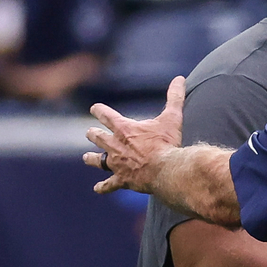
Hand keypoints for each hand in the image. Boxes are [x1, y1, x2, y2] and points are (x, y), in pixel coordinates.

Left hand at [84, 76, 184, 193]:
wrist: (165, 169)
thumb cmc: (167, 143)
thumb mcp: (172, 118)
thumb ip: (174, 98)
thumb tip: (180, 79)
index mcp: (124, 129)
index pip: (106, 115)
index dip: (99, 110)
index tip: (94, 108)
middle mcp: (115, 145)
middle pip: (97, 137)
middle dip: (93, 134)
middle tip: (90, 132)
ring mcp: (117, 164)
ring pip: (98, 160)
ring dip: (92, 158)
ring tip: (86, 157)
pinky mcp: (122, 179)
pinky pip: (109, 184)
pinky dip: (103, 186)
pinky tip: (98, 188)